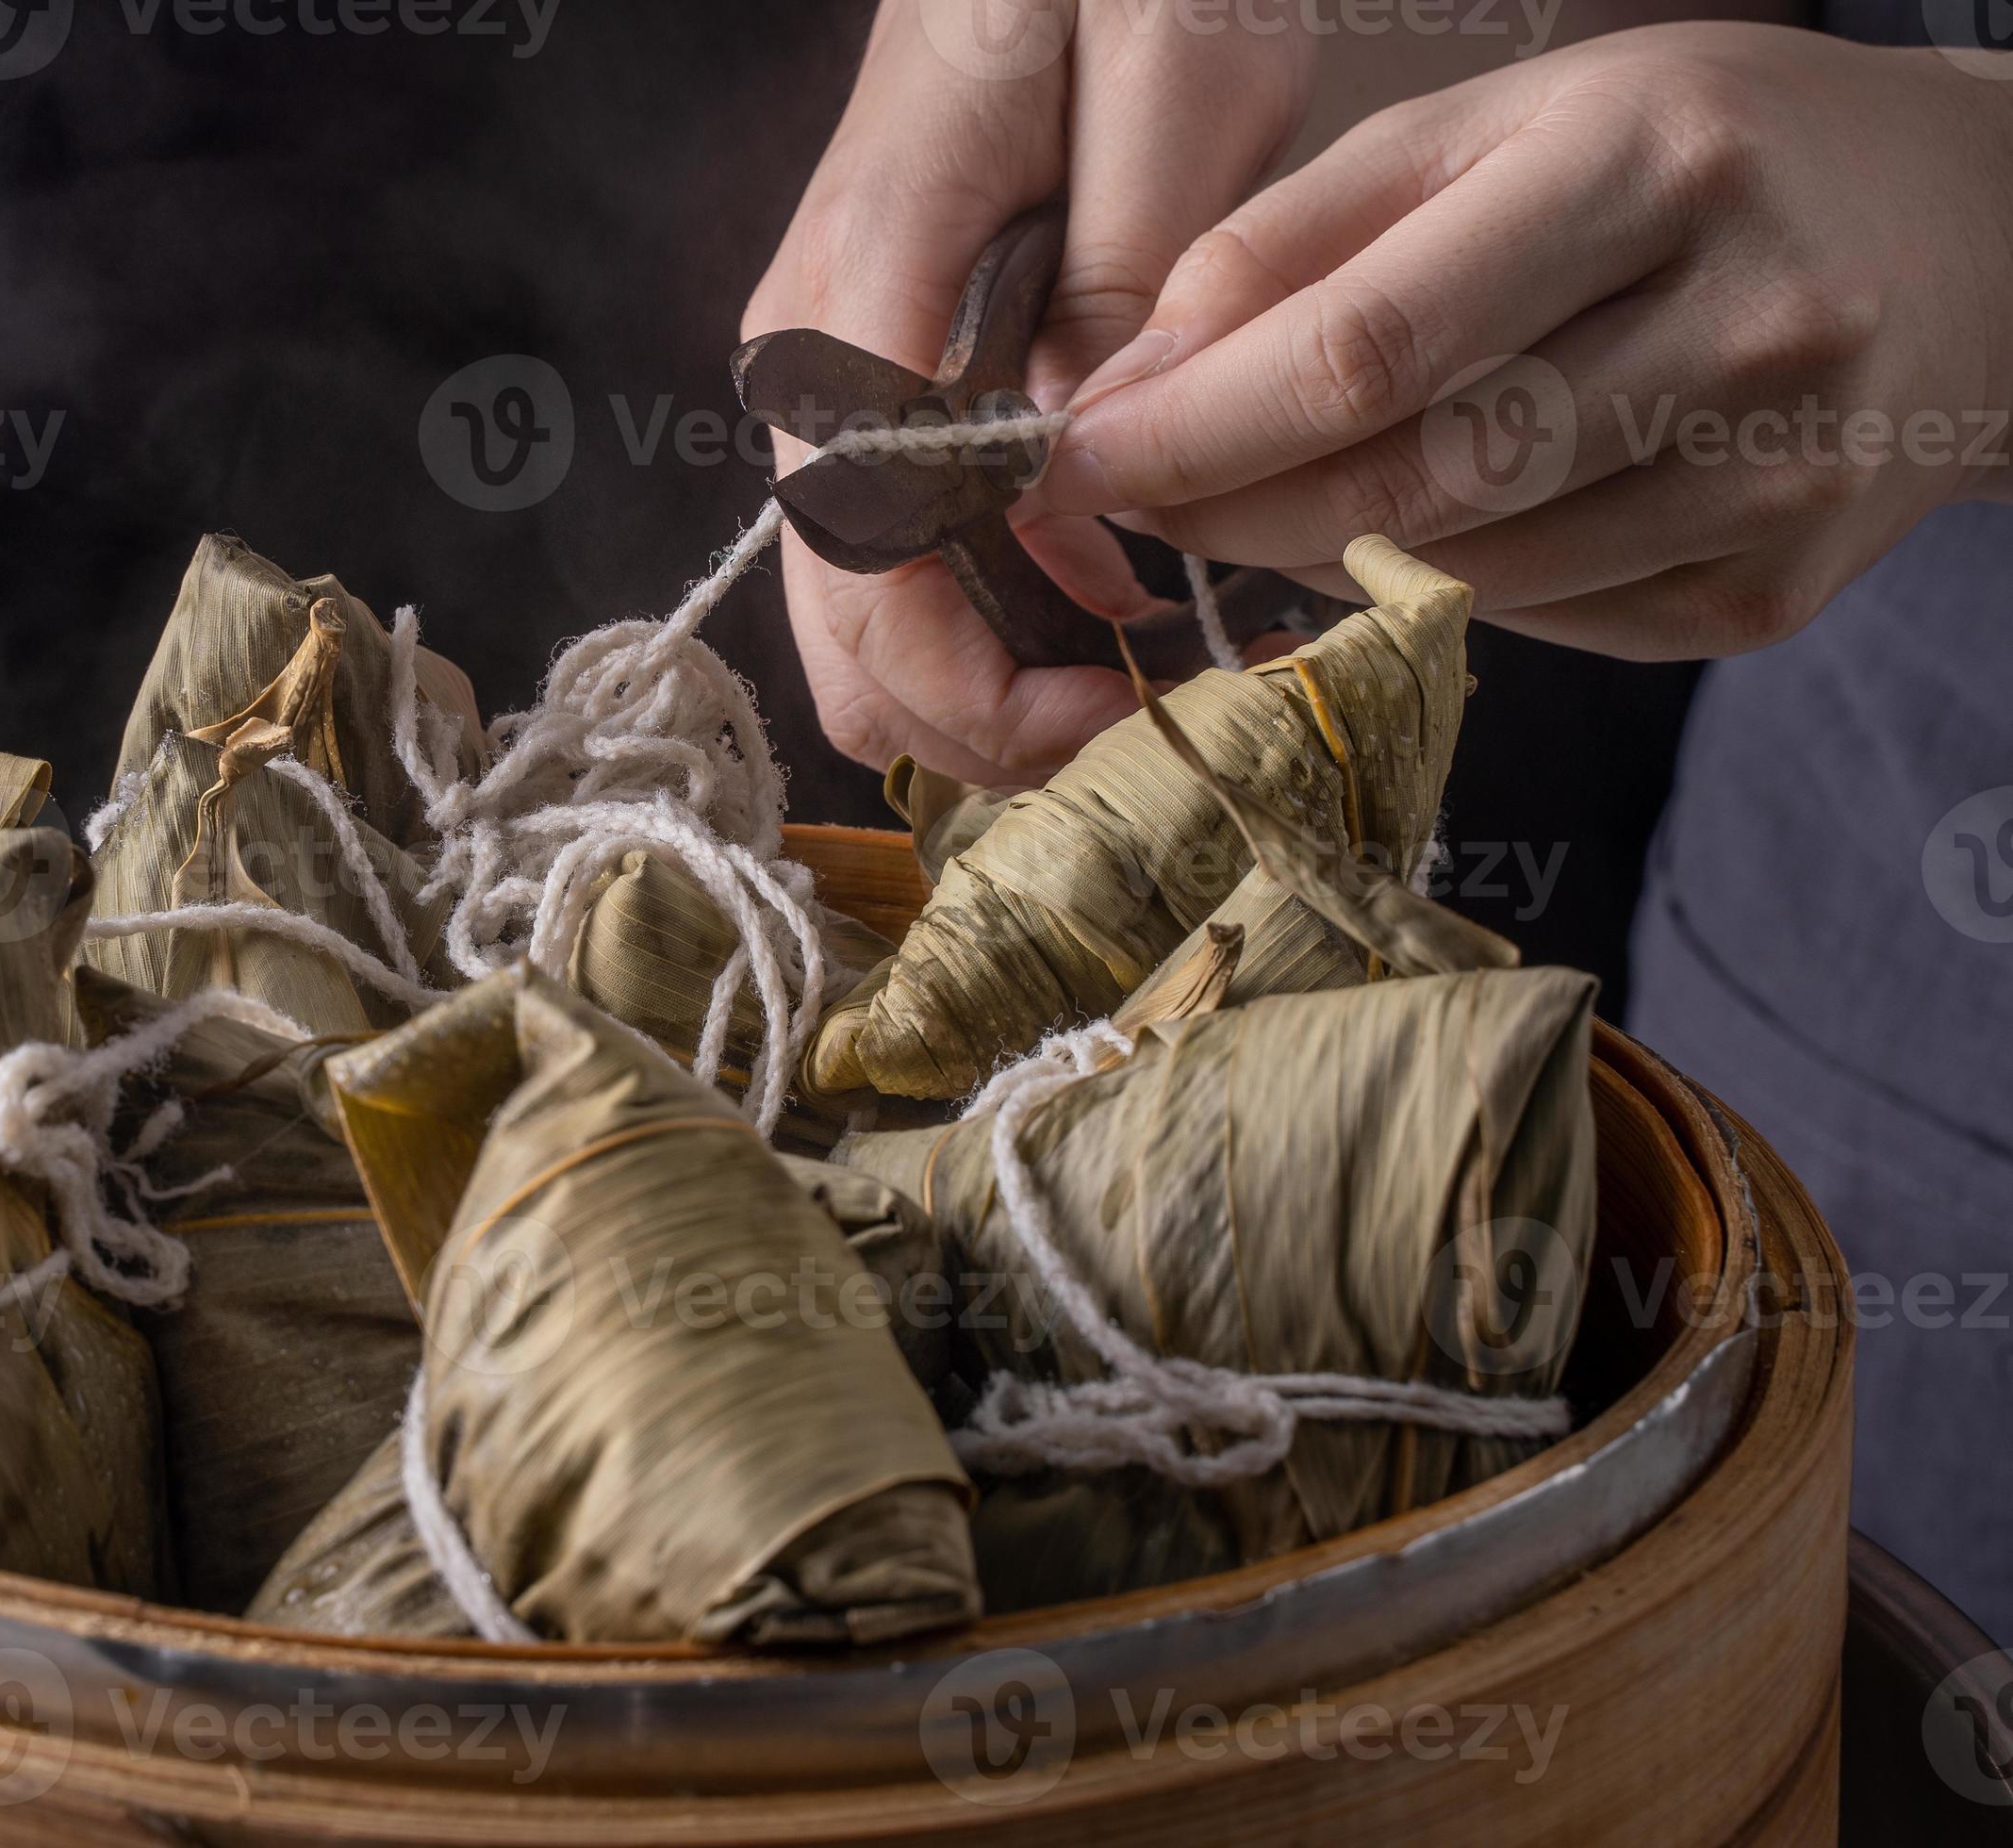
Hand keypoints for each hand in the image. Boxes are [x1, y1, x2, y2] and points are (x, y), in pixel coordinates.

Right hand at [743, 0, 1320, 784]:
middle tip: (1135, 741)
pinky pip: (894, 557)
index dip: (971, 679)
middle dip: (970, 724)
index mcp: (868, 276)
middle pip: (837, 621)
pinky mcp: (873, 384)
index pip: (866, 551)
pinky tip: (1101, 613)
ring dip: (975, 692)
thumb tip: (1076, 468)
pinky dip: (981, 628)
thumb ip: (1121, 268)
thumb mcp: (1173, 60)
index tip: (1119, 712)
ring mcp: (832, 374)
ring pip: (854, 613)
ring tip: (1129, 695)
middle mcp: (815, 350)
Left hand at [1030, 25, 2012, 658]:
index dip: (1193, 427)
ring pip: (1465, 576)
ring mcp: (1773, 479)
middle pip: (1409, 480)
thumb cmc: (1691, 158)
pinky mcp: (1771, 593)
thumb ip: (1299, 243)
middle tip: (1136, 496)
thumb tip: (1130, 388)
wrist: (1969, 240)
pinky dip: (1441, 588)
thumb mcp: (1502, 126)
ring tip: (1267, 499)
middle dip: (1230, 507)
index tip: (1073, 459)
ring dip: (1320, 556)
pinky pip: (1541, 624)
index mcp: (1649, 169)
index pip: (1368, 345)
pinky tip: (1424, 523)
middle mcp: (1740, 327)